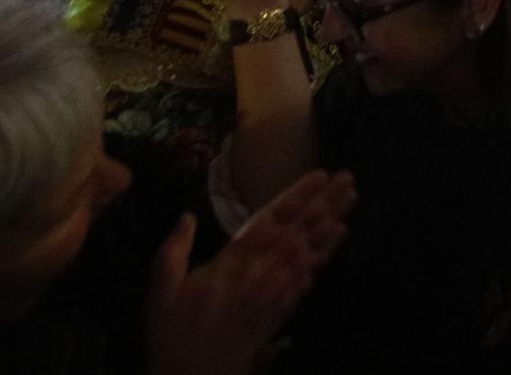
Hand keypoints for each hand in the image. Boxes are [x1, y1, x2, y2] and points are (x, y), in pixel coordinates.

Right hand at [144, 169, 356, 374]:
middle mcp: (258, 275)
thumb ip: (173, 251)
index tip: (319, 176)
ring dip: (328, 227)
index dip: (296, 197)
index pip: (269, 221)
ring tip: (350, 205)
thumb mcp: (160, 292)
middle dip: (323, 204)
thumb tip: (187, 217)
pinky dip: (322, 260)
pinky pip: (305, 282)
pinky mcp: (279, 314)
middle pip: (296, 232)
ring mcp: (273, 295)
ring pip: (306, 254)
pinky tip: (335, 245)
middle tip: (348, 180)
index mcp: (230, 264)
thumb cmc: (173, 335)